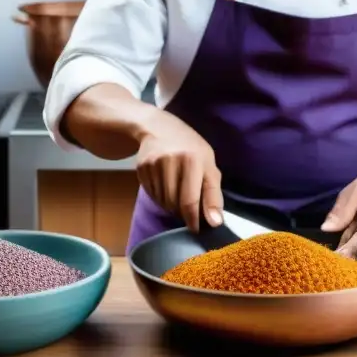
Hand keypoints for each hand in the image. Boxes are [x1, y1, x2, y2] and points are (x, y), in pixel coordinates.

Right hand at [135, 110, 223, 231]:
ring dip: (172, 205)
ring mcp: (153, 164)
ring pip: (163, 202)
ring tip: (178, 192)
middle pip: (175, 204)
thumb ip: (213, 193)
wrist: (158, 127)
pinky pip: (152, 195)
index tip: (196, 229)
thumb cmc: (190, 147)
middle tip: (189, 209)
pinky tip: (165, 185)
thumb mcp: (208, 164)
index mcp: (193, 159)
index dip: (194, 219)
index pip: (190, 200)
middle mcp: (171, 161)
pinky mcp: (141, 168)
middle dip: (183, 212)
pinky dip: (161, 197)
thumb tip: (215, 223)